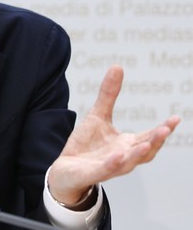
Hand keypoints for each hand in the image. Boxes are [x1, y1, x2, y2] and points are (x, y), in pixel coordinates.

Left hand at [48, 65, 180, 204]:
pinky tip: (118, 155)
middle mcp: (122, 157)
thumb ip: (108, 94)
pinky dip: (113, 164)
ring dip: (138, 154)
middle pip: (144, 150)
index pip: (149, 137)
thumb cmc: (86, 144)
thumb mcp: (97, 115)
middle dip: (156, 140)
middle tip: (167, 128)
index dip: (163, 129)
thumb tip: (117, 66)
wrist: (65, 170)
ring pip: (128, 162)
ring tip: (147, 143)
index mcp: (127, 144)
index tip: (176, 118)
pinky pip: (105, 170)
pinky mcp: (92, 174)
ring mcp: (109, 167)